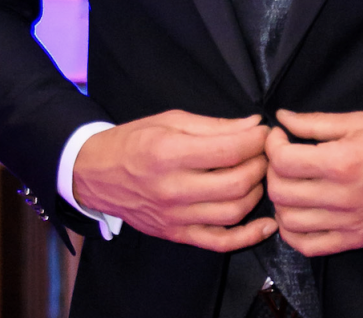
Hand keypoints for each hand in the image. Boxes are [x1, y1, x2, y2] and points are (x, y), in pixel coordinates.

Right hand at [72, 110, 276, 251]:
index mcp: (170, 153)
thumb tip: (255, 126)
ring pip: (234, 211)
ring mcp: (175, 217)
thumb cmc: (134, 141)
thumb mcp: (171, 120)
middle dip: (262, 164)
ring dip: (258, 192)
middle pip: (238, 183)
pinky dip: (249, 236)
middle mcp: (172, 189)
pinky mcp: (176, 235)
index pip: (230, 151)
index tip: (266, 132)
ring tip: (257, 175)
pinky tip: (267, 224)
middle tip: (265, 153)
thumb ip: (215, 126)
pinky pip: (220, 242)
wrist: (95, 174)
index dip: (258, 140)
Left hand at [265, 109, 362, 256]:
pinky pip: (308, 246)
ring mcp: (347, 223)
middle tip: (283, 159)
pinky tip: (296, 215)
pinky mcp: (353, 240)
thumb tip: (283, 119)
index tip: (279, 137)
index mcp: (342, 162)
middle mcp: (341, 196)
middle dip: (271, 171)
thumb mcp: (361, 121)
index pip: (284, 161)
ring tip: (290, 186)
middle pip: (280, 191)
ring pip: (288, 221)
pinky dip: (292, 234)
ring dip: (280, 202)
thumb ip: (317, 122)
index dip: (272, 145)